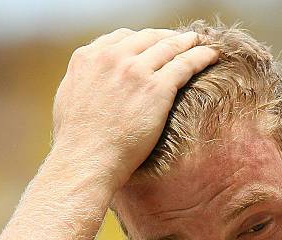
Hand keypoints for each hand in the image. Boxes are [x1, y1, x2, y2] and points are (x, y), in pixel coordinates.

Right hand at [50, 28, 218, 193]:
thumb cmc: (77, 143)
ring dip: (189, 43)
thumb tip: (94, 82)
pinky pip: (185, 64)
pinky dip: (201, 57)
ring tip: (201, 43)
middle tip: (183, 40)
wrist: (87, 161)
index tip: (154, 44)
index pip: (121, 38)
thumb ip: (86, 82)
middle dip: (167, 37)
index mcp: (88, 57)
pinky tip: (211, 56)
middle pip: (148, 37)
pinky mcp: (157, 88)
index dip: (142, 40)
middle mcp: (111, 57)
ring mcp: (135, 70)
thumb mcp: (69, 100)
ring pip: (169, 47)